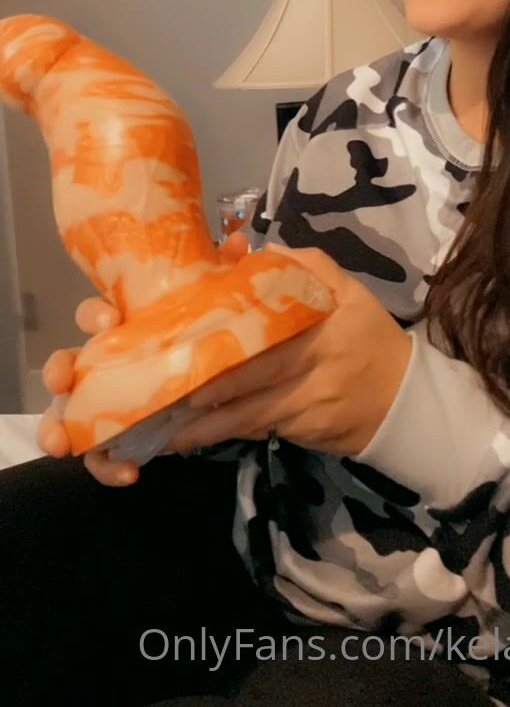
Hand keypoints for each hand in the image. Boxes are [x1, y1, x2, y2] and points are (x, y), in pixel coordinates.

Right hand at [36, 230, 249, 485]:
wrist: (243, 379)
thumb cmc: (217, 329)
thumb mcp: (226, 300)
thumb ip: (228, 273)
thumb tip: (238, 245)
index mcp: (130, 323)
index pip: (99, 312)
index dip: (96, 314)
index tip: (108, 322)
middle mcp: (114, 359)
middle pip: (73, 359)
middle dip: (62, 368)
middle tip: (64, 380)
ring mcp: (116, 398)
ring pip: (74, 410)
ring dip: (59, 424)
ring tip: (62, 443)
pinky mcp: (129, 433)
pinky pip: (107, 451)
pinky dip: (108, 463)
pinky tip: (127, 472)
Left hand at [165, 243, 412, 458]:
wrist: (406, 401)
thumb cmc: (371, 339)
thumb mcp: (352, 292)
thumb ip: (309, 265)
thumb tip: (256, 249)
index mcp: (321, 335)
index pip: (271, 344)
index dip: (229, 354)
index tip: (186, 349)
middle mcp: (308, 377)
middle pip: (247, 387)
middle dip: (199, 395)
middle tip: (153, 395)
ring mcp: (300, 412)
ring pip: (243, 419)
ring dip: (198, 427)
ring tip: (156, 430)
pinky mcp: (295, 435)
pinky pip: (252, 431)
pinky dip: (218, 433)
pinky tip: (185, 437)